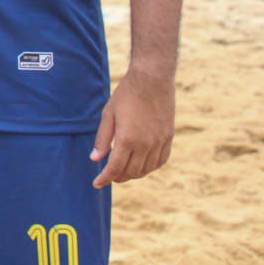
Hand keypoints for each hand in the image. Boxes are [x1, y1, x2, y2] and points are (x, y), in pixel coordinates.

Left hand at [90, 67, 175, 187]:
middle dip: (118, 177)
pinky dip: (150, 167)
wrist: (152, 80)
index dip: (105, 179)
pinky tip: (142, 164)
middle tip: (109, 175)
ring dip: (133, 174)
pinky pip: (160, 161)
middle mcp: (145, 145)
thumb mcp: (108, 114)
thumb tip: (95, 159)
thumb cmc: (126, 95)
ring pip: (146, 169)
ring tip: (123, 171)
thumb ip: (103, 139)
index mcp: (127, 139)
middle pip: (131, 172)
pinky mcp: (168, 138)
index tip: (96, 184)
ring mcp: (159, 142)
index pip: (115, 168)